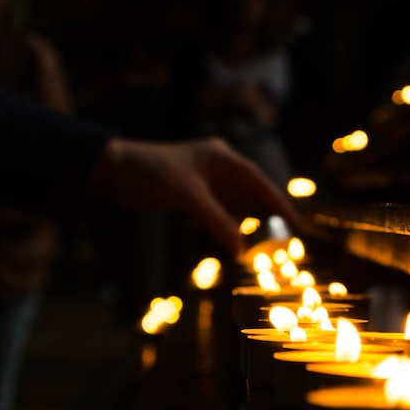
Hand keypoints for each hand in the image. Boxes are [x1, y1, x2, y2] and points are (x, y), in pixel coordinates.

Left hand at [88, 135, 302, 256]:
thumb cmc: (152, 173)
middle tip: (276, 242)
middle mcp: (217, 168)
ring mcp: (204, 182)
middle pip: (249, 195)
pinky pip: (216, 213)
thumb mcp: (189, 198)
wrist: (114, 172)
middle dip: (261, 218)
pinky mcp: (191, 196)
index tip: (295, 224)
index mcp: (221, 158)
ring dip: (239, 225)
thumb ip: (218, 223)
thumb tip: (241, 250)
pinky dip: (221, 226)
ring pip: (233, 207)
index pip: (258, 181)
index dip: (278, 203)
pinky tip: (222, 239)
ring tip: (249, 246)